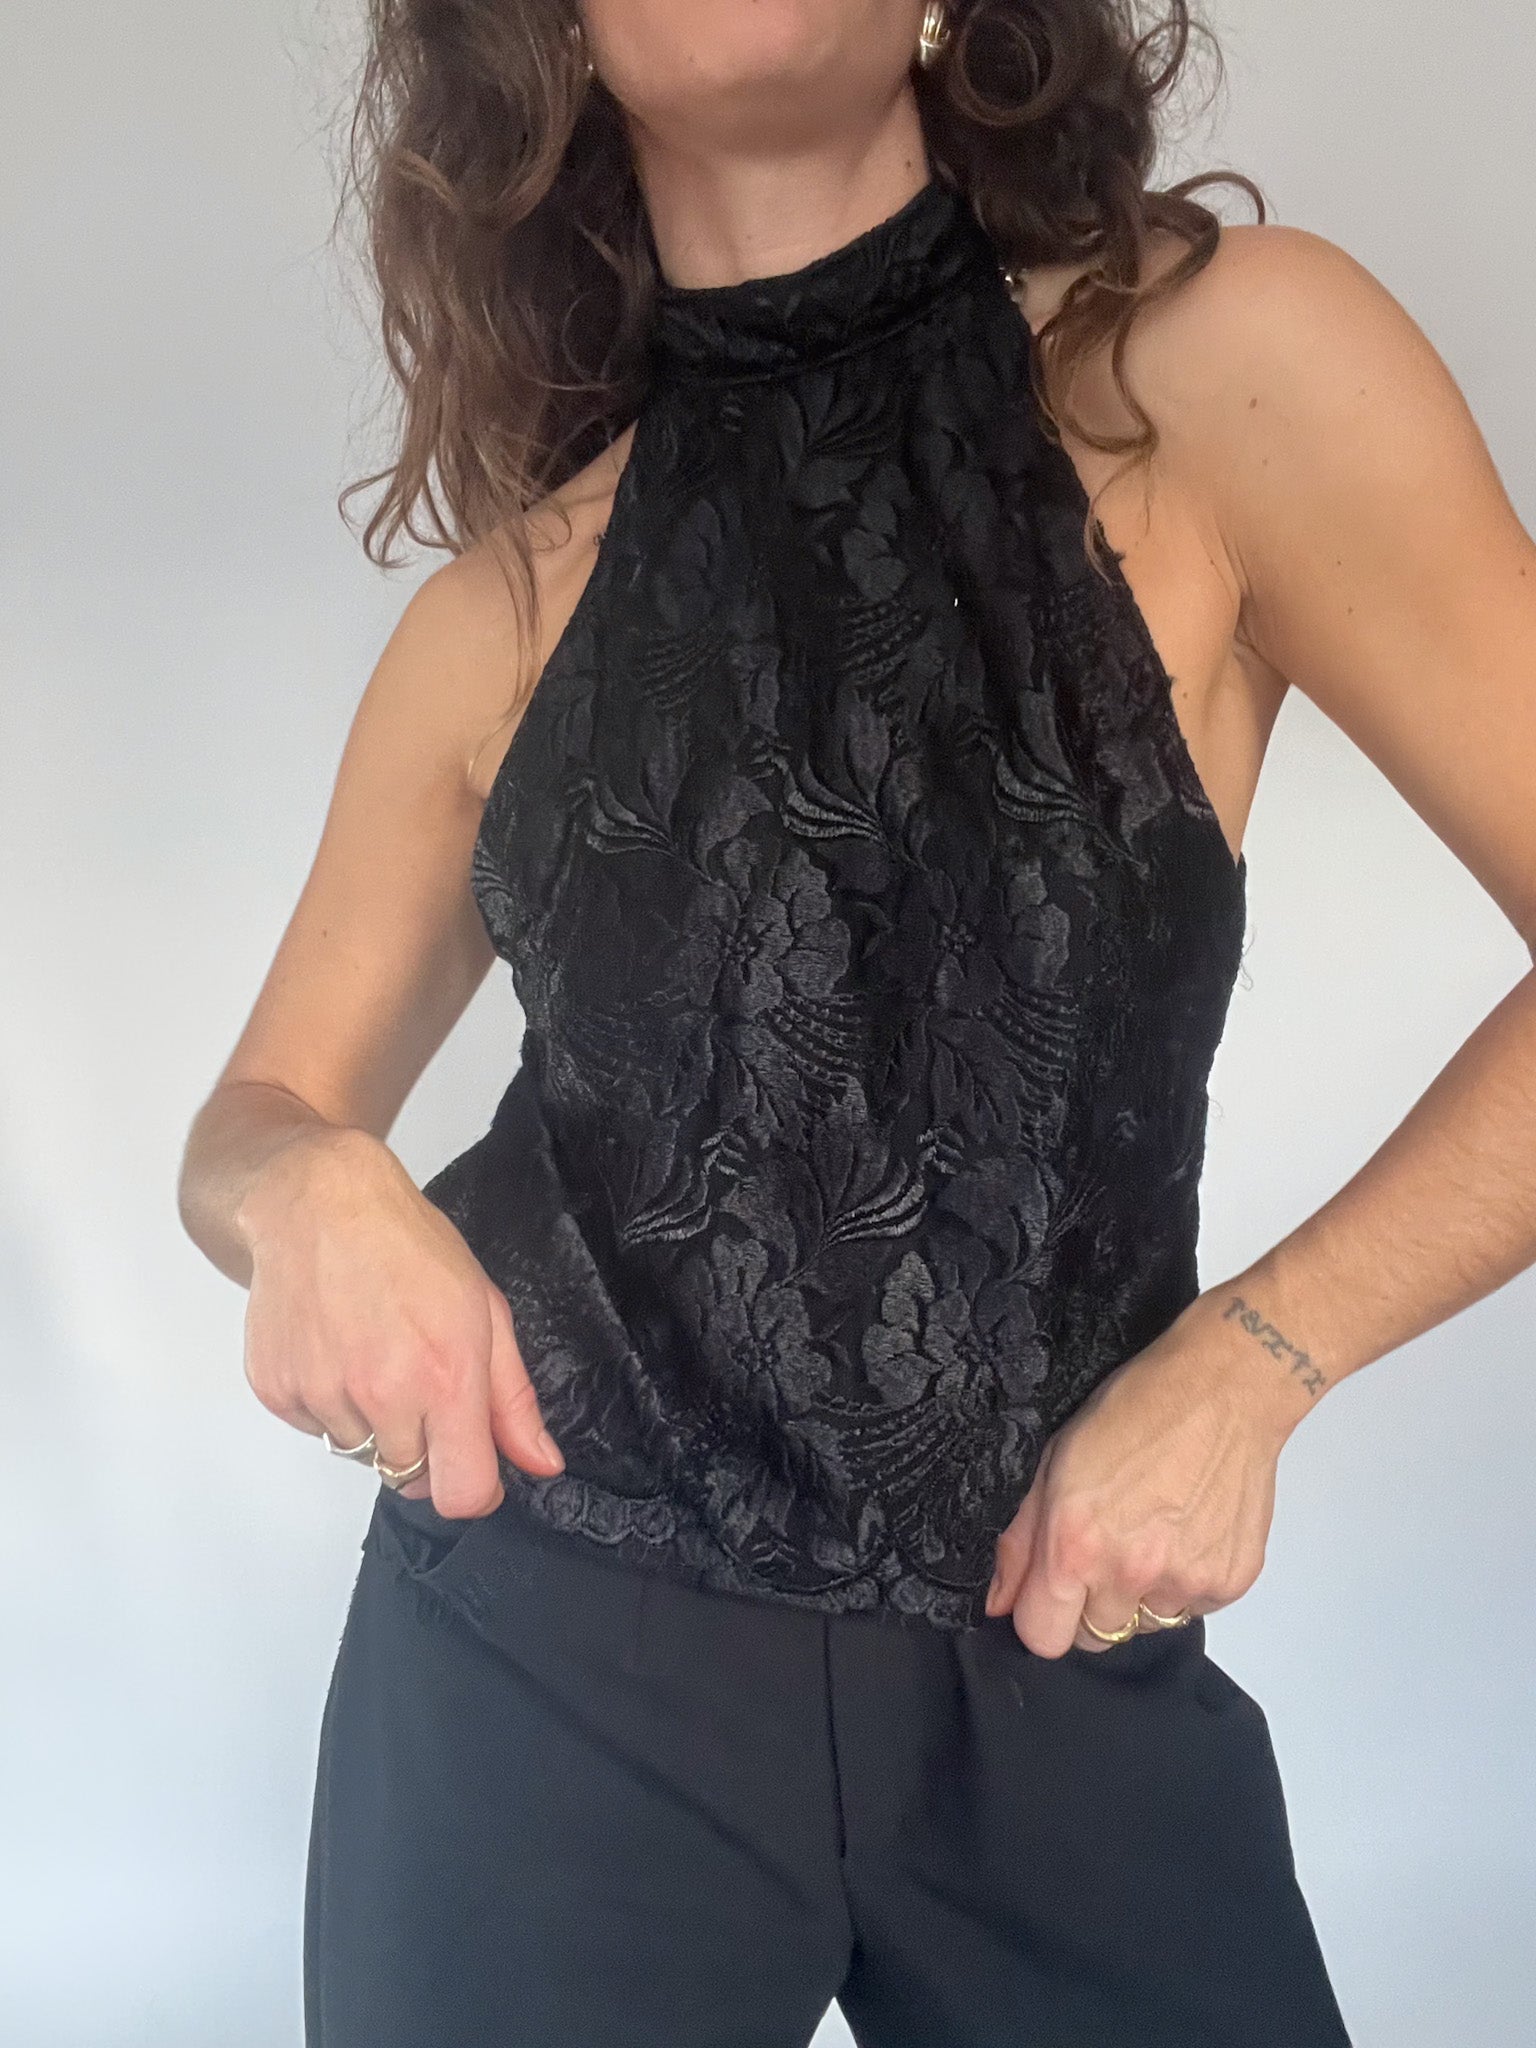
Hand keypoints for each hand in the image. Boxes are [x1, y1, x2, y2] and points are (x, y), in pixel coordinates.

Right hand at [238, 1127, 563, 1514]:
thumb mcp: (485, 1311)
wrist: (317, 1203)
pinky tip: (337, 1349)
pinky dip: (330, 1405)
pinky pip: (316, 1431)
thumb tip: (541, 1464)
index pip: (462, 1494)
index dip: (475, 1488)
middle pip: (411, 1479)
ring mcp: (322, 1395)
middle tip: (419, 1381)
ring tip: (374, 1354)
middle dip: (425, 1447)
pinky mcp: (278, 1391)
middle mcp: (381, 1396)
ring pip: (360, 1455)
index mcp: (445, 1378)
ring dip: (374, 1424)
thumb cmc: (407, 1246)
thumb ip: (513, 1400)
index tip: (474, 1464)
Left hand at [984, 1299, 1305, 1656]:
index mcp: (1075, 1547)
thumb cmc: (1135, 1411)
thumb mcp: (1053, 1461)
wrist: (1223, 1391)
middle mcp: (1129, 1574)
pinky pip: (1193, 1608)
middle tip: (1106, 1548)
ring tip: (1151, 1533)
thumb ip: (1020, 1540)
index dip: (1042, 1615)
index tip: (1051, 1590)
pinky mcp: (1229, 1582)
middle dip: (1091, 1605)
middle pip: (1096, 1638)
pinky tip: (1187, 1530)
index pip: (1044, 1638)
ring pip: (1145, 1624)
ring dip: (1141, 1594)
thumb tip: (1001, 1602)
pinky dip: (1186, 1581)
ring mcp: (1184, 1582)